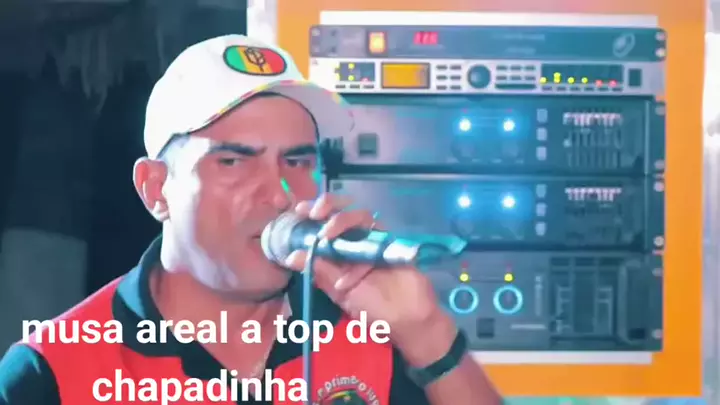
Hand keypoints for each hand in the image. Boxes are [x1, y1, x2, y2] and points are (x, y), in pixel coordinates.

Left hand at [283, 194, 457, 364]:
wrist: (407, 318)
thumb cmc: (372, 308)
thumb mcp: (339, 292)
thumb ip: (318, 272)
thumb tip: (291, 257)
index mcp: (336, 254)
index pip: (321, 226)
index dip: (309, 215)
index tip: (298, 213)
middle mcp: (353, 242)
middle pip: (340, 210)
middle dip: (326, 204)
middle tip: (312, 212)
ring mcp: (373, 240)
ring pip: (358, 215)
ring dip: (340, 220)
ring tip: (327, 235)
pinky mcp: (390, 241)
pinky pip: (376, 230)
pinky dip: (362, 244)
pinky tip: (356, 267)